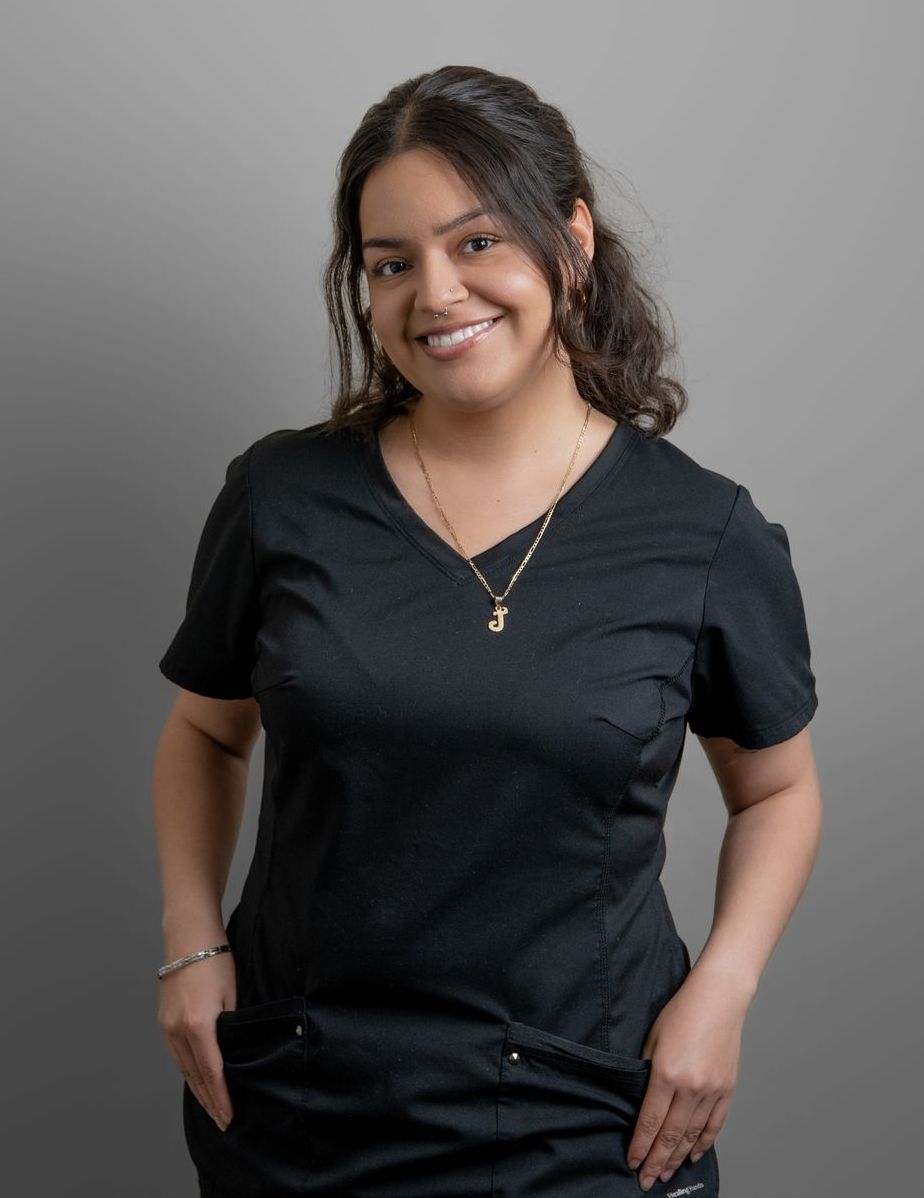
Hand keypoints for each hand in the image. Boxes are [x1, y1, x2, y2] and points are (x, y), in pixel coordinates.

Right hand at [157, 950, 236, 1131]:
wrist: (189, 936)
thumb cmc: (216, 960)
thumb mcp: (233, 994)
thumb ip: (233, 1026)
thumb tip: (238, 1052)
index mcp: (198, 1025)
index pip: (212, 1072)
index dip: (222, 1097)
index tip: (230, 1115)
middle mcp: (177, 1030)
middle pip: (195, 1076)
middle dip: (210, 1101)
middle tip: (223, 1121)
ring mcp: (167, 1026)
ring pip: (183, 1068)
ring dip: (198, 1090)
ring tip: (212, 1108)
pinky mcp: (163, 1020)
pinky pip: (176, 1054)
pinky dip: (187, 1071)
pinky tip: (196, 1080)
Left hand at [626, 964, 749, 1189]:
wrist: (719, 998)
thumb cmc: (681, 1011)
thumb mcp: (652, 1038)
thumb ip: (646, 1070)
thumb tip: (640, 1098)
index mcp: (667, 1073)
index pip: (650, 1121)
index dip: (640, 1146)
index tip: (632, 1162)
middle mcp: (691, 1087)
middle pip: (670, 1135)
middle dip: (656, 1161)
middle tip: (646, 1180)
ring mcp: (712, 1090)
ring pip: (692, 1135)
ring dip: (677, 1157)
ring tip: (665, 1173)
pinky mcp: (727, 1088)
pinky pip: (714, 1124)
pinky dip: (703, 1143)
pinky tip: (693, 1154)